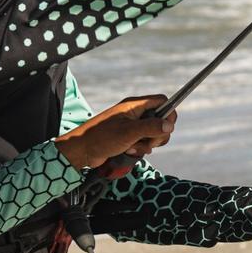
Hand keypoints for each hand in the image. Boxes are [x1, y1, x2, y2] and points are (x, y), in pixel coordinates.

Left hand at [54, 95, 176, 169]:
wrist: (82, 150)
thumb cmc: (102, 137)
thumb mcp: (129, 132)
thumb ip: (151, 127)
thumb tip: (170, 125)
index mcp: (135, 105)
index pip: (162, 102)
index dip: (168, 114)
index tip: (166, 128)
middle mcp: (135, 113)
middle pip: (160, 121)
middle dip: (157, 135)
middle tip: (147, 142)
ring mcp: (131, 126)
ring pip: (152, 134)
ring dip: (146, 145)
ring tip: (131, 147)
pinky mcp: (128, 137)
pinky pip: (143, 143)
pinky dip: (139, 149)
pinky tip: (128, 151)